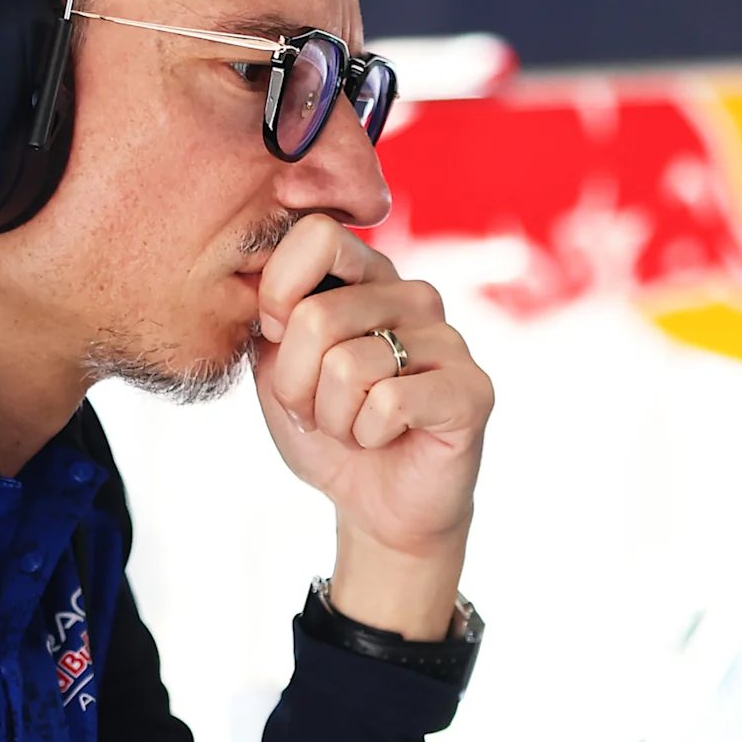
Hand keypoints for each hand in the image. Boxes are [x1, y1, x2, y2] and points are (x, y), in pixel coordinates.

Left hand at [251, 216, 493, 636]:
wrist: (378, 506)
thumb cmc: (329, 432)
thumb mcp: (276, 371)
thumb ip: (271, 322)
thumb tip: (268, 296)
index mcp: (367, 277)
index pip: (317, 234)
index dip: (277, 291)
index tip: (275, 336)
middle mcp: (413, 296)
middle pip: (318, 314)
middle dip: (297, 383)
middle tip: (319, 408)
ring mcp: (449, 339)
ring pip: (349, 366)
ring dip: (333, 417)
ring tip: (355, 427)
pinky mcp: (473, 388)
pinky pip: (389, 403)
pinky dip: (367, 435)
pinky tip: (386, 439)